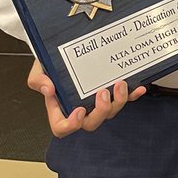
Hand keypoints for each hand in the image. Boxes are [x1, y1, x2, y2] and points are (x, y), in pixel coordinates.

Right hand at [27, 59, 145, 137]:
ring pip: (110, 112)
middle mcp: (81, 108)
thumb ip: (38, 80)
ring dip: (118, 101)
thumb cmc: (51, 63)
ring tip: (119, 83)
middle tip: (102, 93)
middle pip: (92, 123)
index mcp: (61, 108)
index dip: (71, 125)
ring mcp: (97, 102)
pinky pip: (125, 99)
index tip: (78, 110)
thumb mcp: (39, 69)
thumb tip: (49, 89)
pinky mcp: (112, 93)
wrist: (66, 50)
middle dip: (100, 111)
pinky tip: (139, 87)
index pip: (62, 128)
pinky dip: (132, 95)